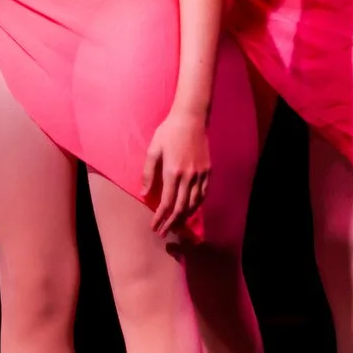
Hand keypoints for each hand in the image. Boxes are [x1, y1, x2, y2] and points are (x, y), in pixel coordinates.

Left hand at [141, 108, 210, 235]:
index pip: (167, 202)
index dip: (160, 217)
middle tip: (163, 233)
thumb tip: (145, 194)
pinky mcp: (208, 170)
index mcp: (173, 172)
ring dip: (185, 217)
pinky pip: (203, 193)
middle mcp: (188, 176)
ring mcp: (200, 174)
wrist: (191, 118)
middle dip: (172, 223)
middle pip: (181, 207)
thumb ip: (148, 173)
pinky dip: (197, 204)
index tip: (154, 227)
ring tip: (176, 225)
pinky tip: (190, 209)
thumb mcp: (153, 150)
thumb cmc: (168, 132)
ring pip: (195, 203)